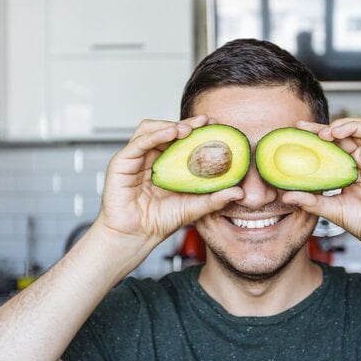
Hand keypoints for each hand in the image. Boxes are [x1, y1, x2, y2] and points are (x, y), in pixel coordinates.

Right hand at [94, 115, 243, 255]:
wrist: (135, 237)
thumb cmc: (158, 221)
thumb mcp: (194, 207)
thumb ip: (215, 198)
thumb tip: (239, 192)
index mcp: (166, 164)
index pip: (181, 139)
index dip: (198, 130)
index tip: (216, 126)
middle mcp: (150, 157)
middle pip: (167, 129)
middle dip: (187, 123)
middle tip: (206, 122)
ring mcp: (135, 158)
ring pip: (151, 129)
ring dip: (170, 125)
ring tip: (188, 129)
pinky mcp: (121, 163)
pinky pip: (139, 142)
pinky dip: (155, 134)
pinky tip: (171, 133)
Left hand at [282, 118, 360, 260]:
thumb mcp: (332, 210)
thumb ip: (311, 201)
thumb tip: (287, 195)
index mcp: (349, 172)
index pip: (329, 149)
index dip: (313, 141)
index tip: (294, 137)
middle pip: (340, 136)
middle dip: (319, 129)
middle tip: (300, 127)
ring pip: (355, 129)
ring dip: (336, 125)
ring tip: (320, 133)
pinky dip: (353, 126)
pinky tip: (336, 132)